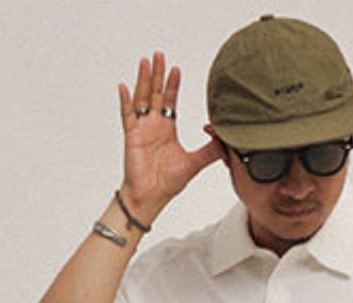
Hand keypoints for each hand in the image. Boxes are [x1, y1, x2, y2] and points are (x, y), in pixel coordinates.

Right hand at [118, 51, 222, 224]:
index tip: (176, 69)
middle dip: (158, 74)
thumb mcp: (194, 164)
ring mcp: (141, 129)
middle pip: (155, 94)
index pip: (170, 101)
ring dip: (143, 80)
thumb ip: (210, 151)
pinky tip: (124, 87)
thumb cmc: (167, 183)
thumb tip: (227, 140)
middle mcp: (153, 126)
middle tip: (160, 55)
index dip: (173, 85)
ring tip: (145, 62)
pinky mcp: (131, 137)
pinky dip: (125, 101)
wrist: (151, 197)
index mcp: (167, 129)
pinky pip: (127, 115)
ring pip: (141, 98)